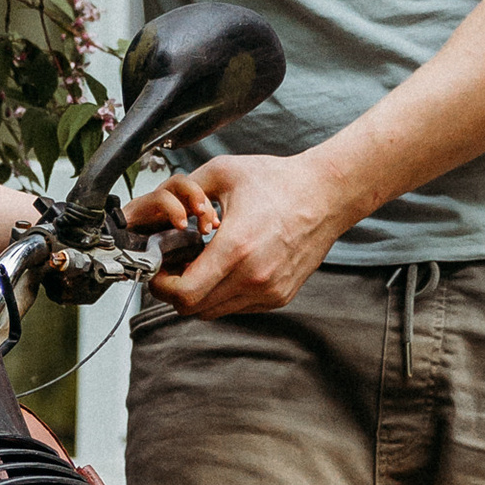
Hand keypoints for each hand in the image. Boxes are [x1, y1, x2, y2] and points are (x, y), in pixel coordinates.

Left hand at [148, 150, 357, 315]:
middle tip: (173, 267)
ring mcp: (269, 291)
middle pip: (195, 308)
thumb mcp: (223, 172)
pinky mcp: (280, 296)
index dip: (162, 286)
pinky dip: (223, 293)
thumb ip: (184, 191)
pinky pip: (238, 306)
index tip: (158, 271)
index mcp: (236, 248)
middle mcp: (254, 277)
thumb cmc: (279, 181)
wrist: (326, 194)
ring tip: (199, 264)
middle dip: (175, 291)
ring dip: (199, 294)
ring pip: (215, 311)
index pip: (185, 294)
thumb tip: (159, 209)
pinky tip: (224, 267)